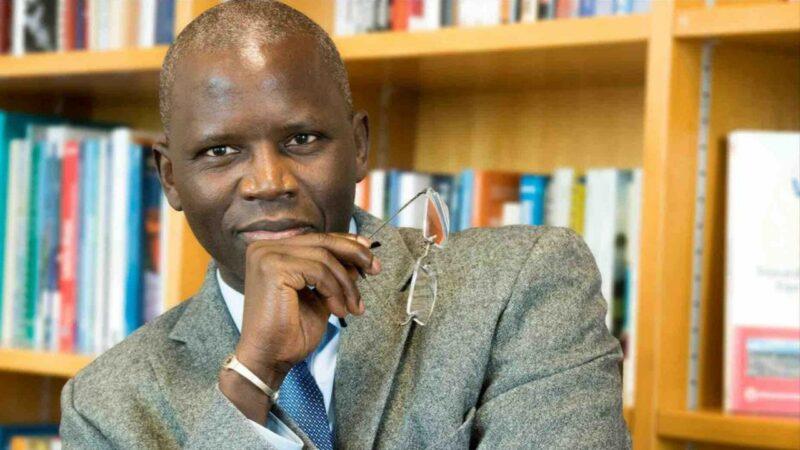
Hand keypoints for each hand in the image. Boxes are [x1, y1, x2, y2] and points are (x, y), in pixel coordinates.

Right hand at [219, 232, 380, 421]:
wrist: (269, 359)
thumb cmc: (289, 332)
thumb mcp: (320, 296)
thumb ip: (334, 275)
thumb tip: (359, 258)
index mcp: (273, 251)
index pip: (316, 239)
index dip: (346, 242)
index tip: (368, 253)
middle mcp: (265, 248)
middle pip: (322, 241)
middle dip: (354, 254)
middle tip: (375, 269)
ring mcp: (267, 255)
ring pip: (324, 257)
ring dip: (346, 284)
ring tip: (353, 307)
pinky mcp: (273, 268)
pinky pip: (318, 271)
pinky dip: (334, 291)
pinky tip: (338, 311)